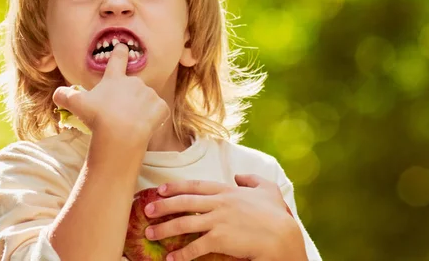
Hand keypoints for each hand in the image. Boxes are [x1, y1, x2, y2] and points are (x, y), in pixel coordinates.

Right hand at [52, 43, 169, 144]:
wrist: (120, 133)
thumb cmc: (97, 116)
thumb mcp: (76, 104)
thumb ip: (65, 96)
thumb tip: (57, 94)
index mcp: (115, 78)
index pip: (118, 58)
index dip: (120, 51)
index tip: (122, 46)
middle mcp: (135, 82)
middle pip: (132, 86)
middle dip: (128, 97)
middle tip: (118, 113)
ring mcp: (150, 94)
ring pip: (146, 100)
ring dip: (141, 108)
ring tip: (130, 122)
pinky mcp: (160, 107)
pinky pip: (159, 112)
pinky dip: (154, 118)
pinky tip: (145, 126)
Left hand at [142, 174, 307, 260]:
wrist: (282, 236)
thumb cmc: (277, 214)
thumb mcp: (267, 188)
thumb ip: (252, 179)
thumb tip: (239, 176)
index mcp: (227, 191)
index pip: (195, 186)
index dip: (175, 187)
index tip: (160, 189)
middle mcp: (219, 203)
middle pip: (184, 202)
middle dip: (162, 206)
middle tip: (147, 210)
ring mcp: (218, 221)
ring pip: (184, 223)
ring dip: (164, 229)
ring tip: (150, 234)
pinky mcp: (220, 240)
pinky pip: (195, 247)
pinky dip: (181, 253)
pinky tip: (171, 258)